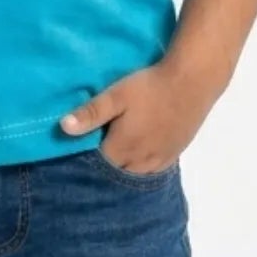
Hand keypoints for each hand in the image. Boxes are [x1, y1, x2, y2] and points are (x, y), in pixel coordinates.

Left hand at [58, 58, 212, 173]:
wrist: (192, 82)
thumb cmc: (150, 87)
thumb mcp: (116, 96)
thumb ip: (91, 113)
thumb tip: (63, 128)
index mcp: (122, 149)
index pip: (96, 165)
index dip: (86, 158)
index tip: (79, 148)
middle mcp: (140, 162)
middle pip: (115, 173)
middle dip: (104, 167)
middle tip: (97, 148)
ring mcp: (159, 160)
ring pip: (134, 174)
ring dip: (124, 168)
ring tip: (116, 152)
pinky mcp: (174, 154)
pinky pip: (153, 170)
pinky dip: (142, 167)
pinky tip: (137, 156)